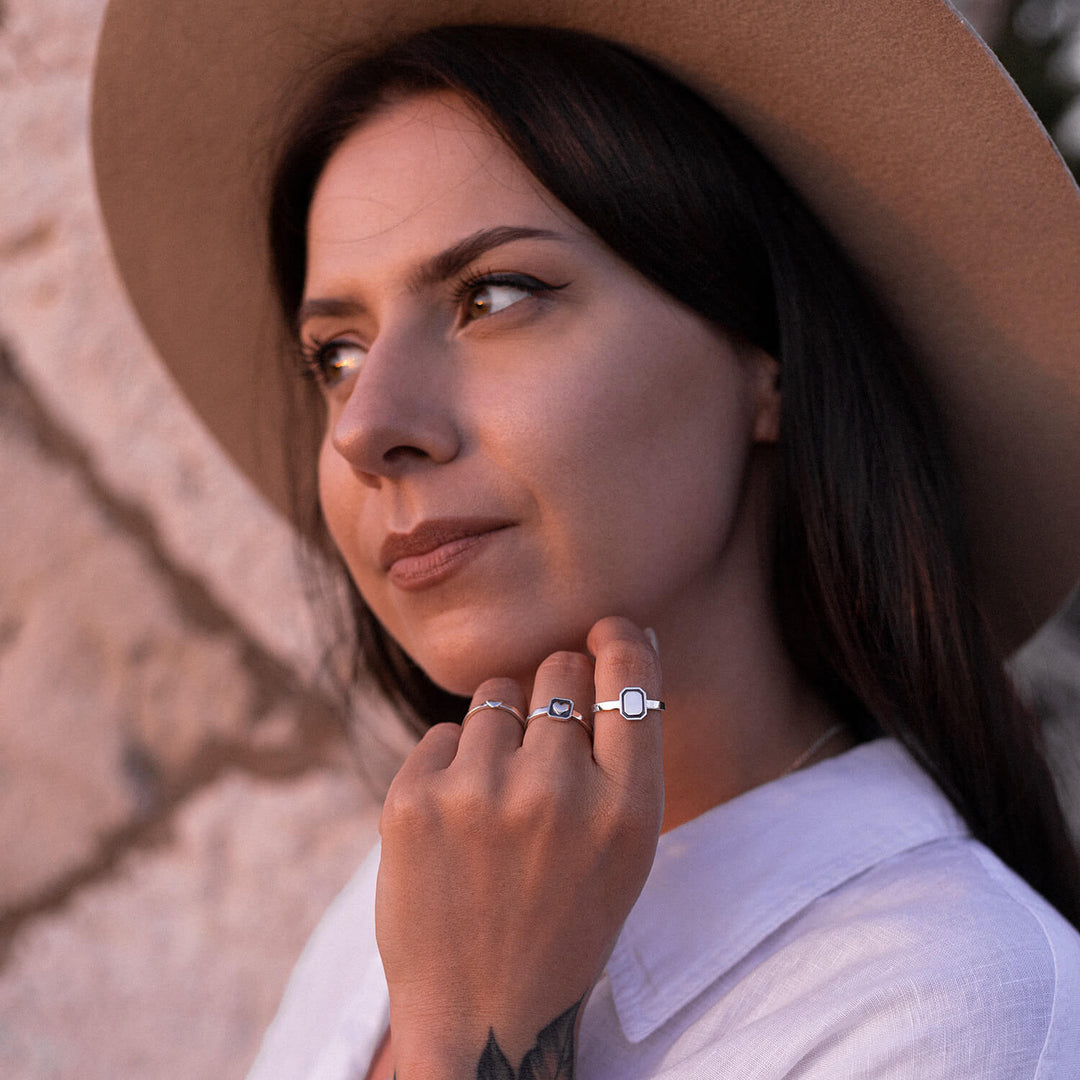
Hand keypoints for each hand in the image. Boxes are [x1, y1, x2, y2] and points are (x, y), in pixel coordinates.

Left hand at [375, 616, 663, 1077]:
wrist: (480, 1016)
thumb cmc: (564, 925)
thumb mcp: (625, 851)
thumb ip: (624, 755)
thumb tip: (617, 645)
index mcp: (626, 811)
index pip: (629, 679)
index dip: (619, 641)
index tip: (606, 632)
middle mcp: (556, 793)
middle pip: (559, 668)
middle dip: (556, 687)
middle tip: (548, 738)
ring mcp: (478, 794)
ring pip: (496, 695)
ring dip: (502, 727)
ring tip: (499, 796)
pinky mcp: (412, 801)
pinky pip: (443, 732)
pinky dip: (452, 763)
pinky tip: (458, 821)